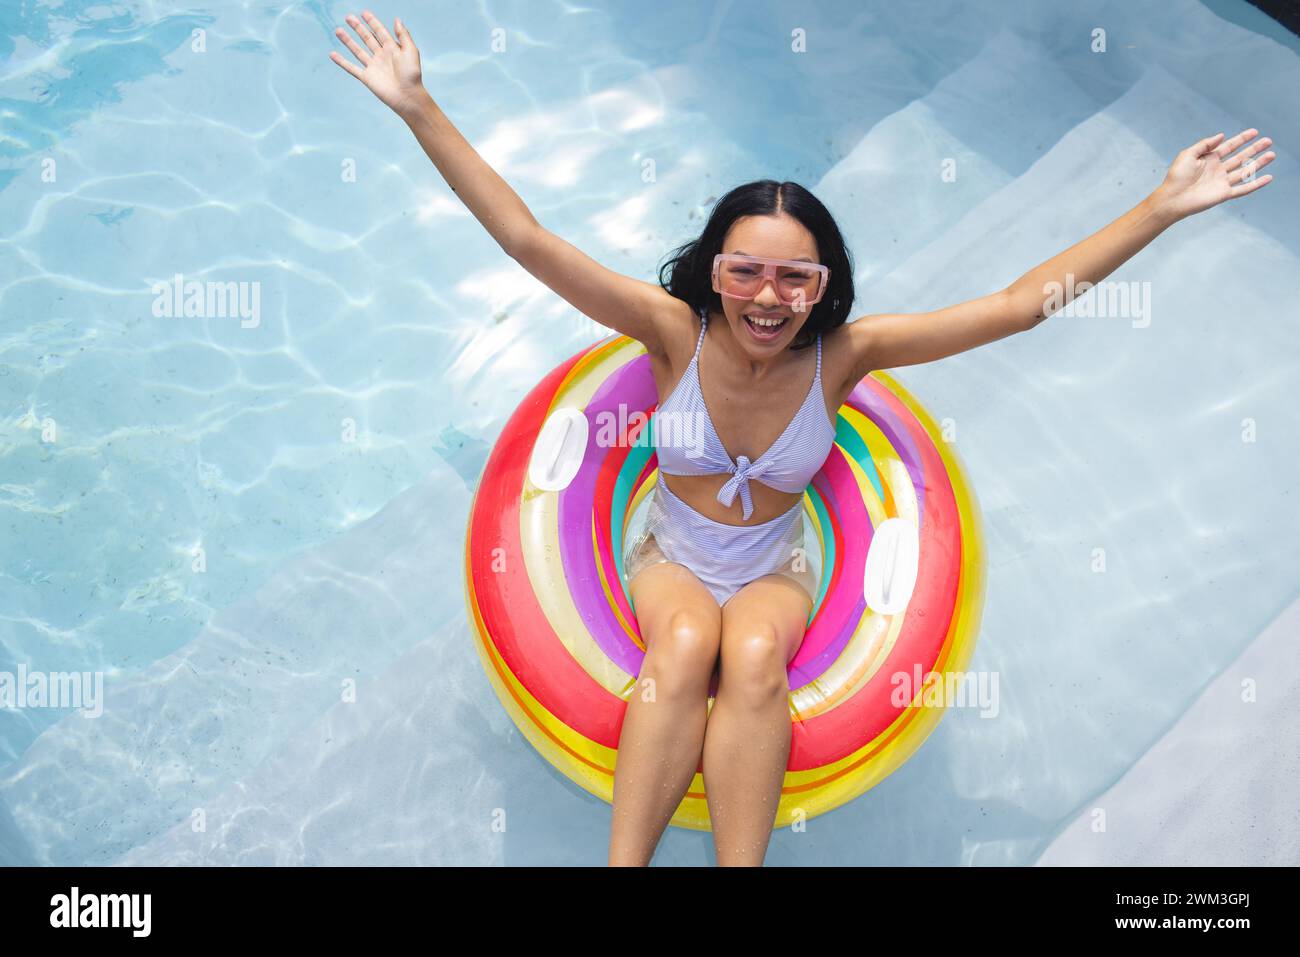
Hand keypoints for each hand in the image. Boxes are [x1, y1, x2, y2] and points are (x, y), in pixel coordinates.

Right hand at [330, 11, 426, 119]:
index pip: (380, 32)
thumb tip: (397, 19)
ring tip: (338, 30)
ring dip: (347, 41)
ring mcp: (373, 66)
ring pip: (357, 50)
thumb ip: (403, 35)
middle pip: (367, 38)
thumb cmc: (412, 74)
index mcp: (392, 49)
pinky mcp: (367, 77)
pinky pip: (351, 68)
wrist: (407, 96)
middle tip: (348, 17)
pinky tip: (332, 54)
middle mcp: (381, 56)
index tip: (364, 13)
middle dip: (358, 28)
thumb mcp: (411, 50)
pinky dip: (342, 62)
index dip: (372, 22)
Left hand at [1153, 128, 1274, 220]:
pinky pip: (1244, 188)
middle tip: (1268, 141)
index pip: (1229, 147)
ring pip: (1245, 171)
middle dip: (1254, 149)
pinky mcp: (1224, 194)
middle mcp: (1218, 170)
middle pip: (1241, 157)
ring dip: (1259, 163)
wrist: (1172, 198)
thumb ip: (1205, 144)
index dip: (1242, 139)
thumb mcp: (1188, 154)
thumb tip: (1221, 135)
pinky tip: (1268, 177)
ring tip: (1272, 154)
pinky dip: (1256, 184)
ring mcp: (1222, 182)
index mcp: (1210, 159)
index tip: (1254, 132)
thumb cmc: (1176, 177)